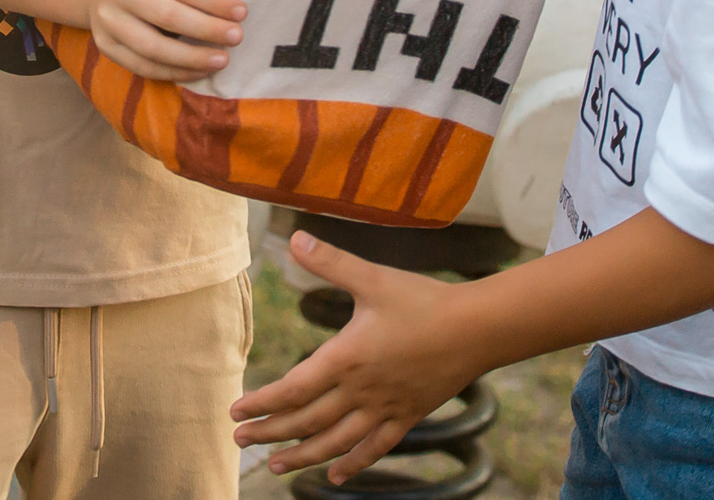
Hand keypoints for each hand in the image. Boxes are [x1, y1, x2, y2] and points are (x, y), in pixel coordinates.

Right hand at [86, 0, 245, 81]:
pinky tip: (199, 70)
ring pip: (152, 48)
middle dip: (207, 30)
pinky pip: (141, 66)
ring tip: (223, 60)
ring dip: (191, 58)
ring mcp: (107, 19)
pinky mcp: (105, 44)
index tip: (241, 12)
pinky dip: (173, 73)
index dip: (214, 1)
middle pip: (167, 16)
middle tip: (237, 37)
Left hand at [232, 232, 474, 482]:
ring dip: (303, 455)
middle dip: (271, 433)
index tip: (236, 410)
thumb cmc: (423, 300)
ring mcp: (385, 408)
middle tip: (240, 440)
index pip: (294, 389)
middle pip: (307, 421)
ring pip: (336, 442)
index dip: (263, 403)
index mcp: (347, 357)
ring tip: (275, 467)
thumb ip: (331, 262)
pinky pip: (375, 448)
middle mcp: (361, 390)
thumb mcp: (373, 277)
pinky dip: (353, 463)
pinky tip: (336, 475)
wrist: (477, 328)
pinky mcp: (407, 416)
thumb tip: (295, 238)